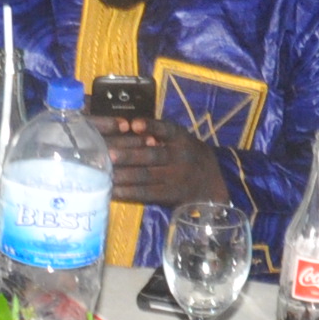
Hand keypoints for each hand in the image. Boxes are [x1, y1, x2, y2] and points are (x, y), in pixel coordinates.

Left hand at [97, 113, 227, 207]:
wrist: (213, 181)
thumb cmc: (188, 154)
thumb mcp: (180, 139)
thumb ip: (159, 133)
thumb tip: (128, 127)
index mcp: (180, 138)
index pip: (166, 130)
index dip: (151, 127)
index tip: (134, 125)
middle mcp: (179, 157)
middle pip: (152, 155)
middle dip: (128, 155)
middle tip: (108, 154)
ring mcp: (175, 177)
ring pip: (146, 176)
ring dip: (124, 175)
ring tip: (105, 174)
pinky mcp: (170, 194)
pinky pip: (147, 193)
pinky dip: (129, 192)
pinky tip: (113, 191)